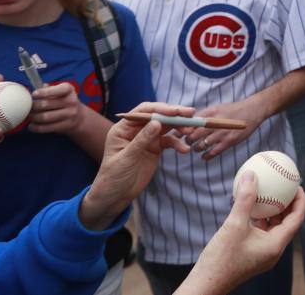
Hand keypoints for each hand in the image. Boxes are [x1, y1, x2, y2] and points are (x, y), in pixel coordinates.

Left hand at [29, 82, 86, 134]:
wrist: (79, 117)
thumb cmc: (63, 101)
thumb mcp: (60, 92)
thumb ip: (48, 90)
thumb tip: (34, 91)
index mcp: (69, 89)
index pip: (57, 90)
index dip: (44, 92)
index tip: (33, 94)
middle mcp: (71, 101)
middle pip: (46, 104)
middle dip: (33, 106)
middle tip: (27, 107)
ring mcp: (70, 114)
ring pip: (45, 117)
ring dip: (33, 117)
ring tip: (29, 116)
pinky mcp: (66, 126)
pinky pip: (47, 128)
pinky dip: (36, 128)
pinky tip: (32, 126)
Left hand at [80, 102, 193, 229]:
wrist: (116, 196)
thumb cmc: (113, 176)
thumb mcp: (127, 158)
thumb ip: (142, 140)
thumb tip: (157, 123)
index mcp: (123, 128)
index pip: (143, 112)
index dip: (160, 109)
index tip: (176, 111)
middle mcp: (136, 130)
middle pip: (157, 116)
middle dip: (174, 115)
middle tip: (191, 114)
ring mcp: (146, 138)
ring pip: (166, 127)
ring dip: (179, 127)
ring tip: (190, 131)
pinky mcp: (155, 148)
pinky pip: (169, 142)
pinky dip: (178, 144)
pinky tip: (185, 150)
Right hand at [175, 172, 304, 294]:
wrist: (206, 284)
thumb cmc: (221, 258)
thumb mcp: (234, 224)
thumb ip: (245, 199)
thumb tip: (251, 175)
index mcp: (276, 245)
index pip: (296, 219)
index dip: (300, 201)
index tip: (296, 184)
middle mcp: (273, 250)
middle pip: (288, 223)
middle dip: (289, 204)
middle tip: (285, 185)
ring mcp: (263, 253)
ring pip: (274, 228)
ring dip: (274, 211)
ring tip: (270, 192)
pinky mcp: (252, 254)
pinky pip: (261, 232)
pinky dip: (260, 219)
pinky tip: (251, 206)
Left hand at [185, 97, 265, 160]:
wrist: (252, 111)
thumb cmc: (233, 109)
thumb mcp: (216, 108)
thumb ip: (203, 115)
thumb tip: (190, 122)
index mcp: (209, 113)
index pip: (190, 124)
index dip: (181, 130)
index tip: (176, 134)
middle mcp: (213, 123)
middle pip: (193, 136)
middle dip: (188, 141)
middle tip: (187, 143)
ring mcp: (221, 133)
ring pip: (201, 145)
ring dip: (196, 149)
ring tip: (196, 149)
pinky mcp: (229, 141)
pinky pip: (214, 152)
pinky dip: (206, 156)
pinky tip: (204, 156)